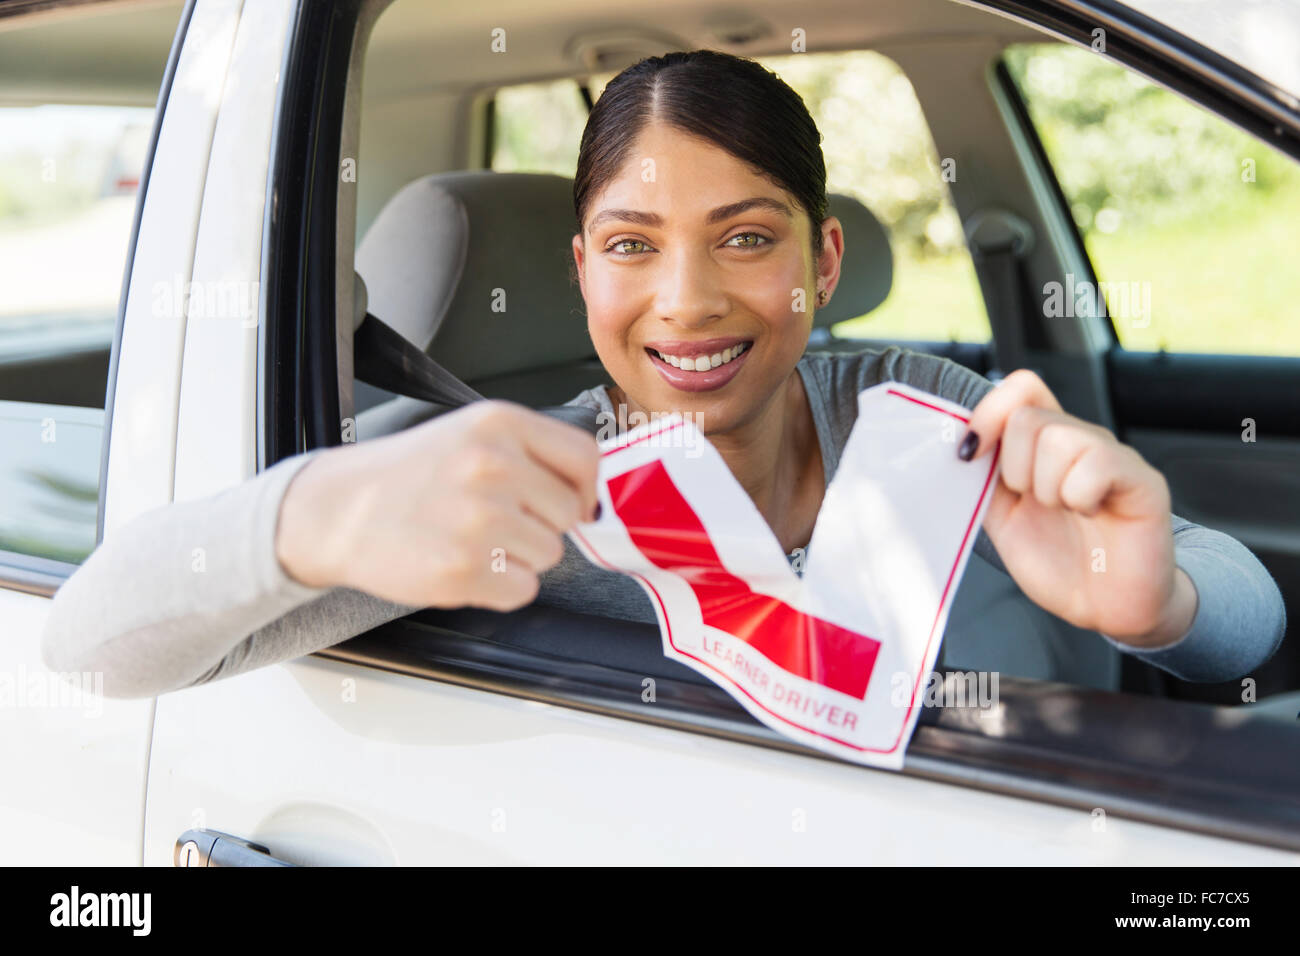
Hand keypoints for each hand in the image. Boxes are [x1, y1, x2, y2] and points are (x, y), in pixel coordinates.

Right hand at [275, 400, 599, 610]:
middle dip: (540, 524)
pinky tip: (463, 562)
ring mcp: (479, 519)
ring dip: (518, 556)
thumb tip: (590, 495)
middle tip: (493, 518)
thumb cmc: (409, 475)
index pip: (585, 458)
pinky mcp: (464, 568)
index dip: (584, 488)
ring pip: (549, 555)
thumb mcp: (472, 434)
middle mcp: (493, 465)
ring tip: (471, 538)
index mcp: (500, 424)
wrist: (338, 510)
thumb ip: (531, 453)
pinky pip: (523, 590)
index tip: (571, 502)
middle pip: (569, 514)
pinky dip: (499, 587)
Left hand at [960, 370, 1196, 647]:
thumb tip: (959, 446)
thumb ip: (983, 481)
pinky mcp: (1143, 480)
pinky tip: (1092, 514)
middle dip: (1014, 469)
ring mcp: (1114, 456)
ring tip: (1066, 511)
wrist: (1104, 608)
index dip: (988, 412)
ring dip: (1047, 488)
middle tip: (1035, 502)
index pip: (1021, 388)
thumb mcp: (1003, 518)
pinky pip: (1096, 463)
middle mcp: (1081, 441)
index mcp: (1045, 445)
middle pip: (1028, 416)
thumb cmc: (1060, 563)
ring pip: (1058, 438)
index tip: (970, 455)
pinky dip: (1080, 496)